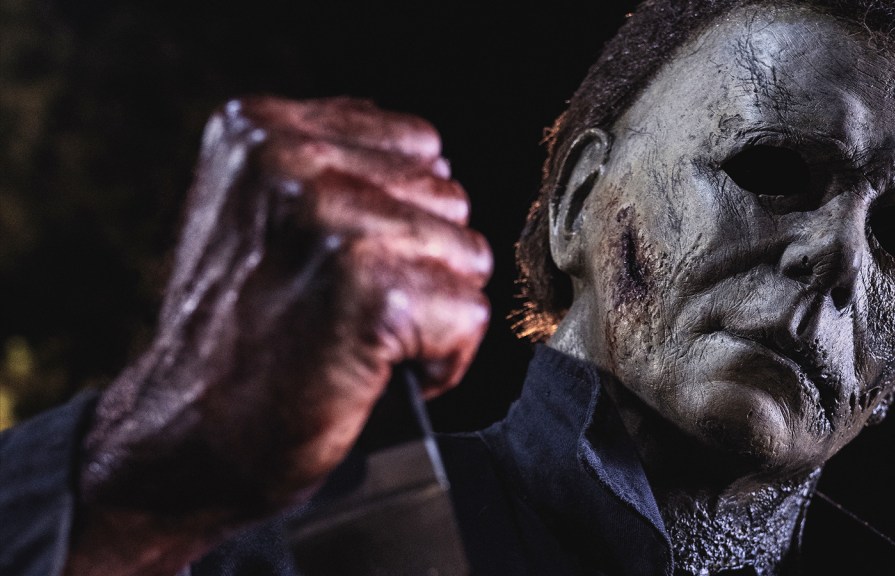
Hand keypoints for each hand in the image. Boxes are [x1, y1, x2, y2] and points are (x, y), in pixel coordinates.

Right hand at [67, 96, 491, 574]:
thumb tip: (431, 165)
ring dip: (430, 309)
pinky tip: (373, 370)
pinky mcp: (370, 287)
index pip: (418, 144)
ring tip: (355, 337)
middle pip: (449, 196)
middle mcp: (293, 158)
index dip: (401, 219)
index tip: (340, 268)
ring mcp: (331, 219)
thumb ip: (337, 170)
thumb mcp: (261, 217)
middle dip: (419, 263)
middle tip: (344, 311)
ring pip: (466, 253)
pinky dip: (442, 361)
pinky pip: (470, 315)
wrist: (188, 443)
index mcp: (263, 127)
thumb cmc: (238, 341)